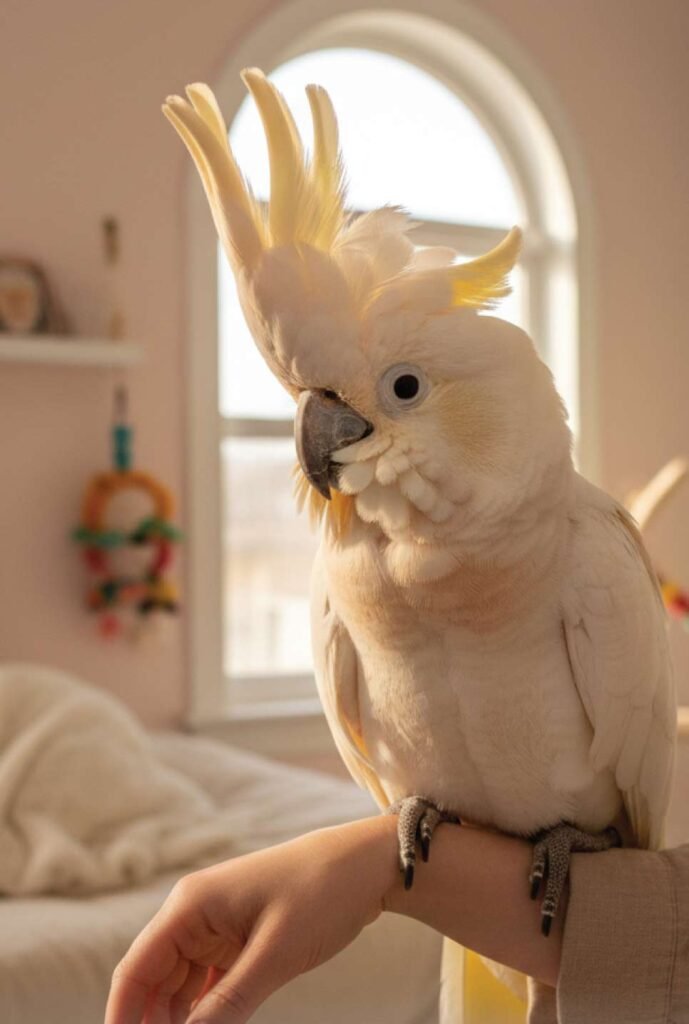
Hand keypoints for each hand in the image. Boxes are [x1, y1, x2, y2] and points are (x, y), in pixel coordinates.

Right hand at [105, 816, 398, 1023]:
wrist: (365, 865)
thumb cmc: (320, 893)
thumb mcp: (274, 955)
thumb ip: (226, 1004)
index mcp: (190, 906)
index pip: (135, 971)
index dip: (121, 1019)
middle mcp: (194, 914)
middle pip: (153, 982)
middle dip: (151, 1023)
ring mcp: (216, 926)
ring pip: (179, 987)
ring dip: (178, 1022)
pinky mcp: (238, 938)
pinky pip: (208, 983)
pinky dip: (204, 1012)